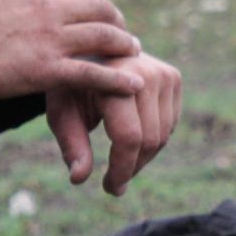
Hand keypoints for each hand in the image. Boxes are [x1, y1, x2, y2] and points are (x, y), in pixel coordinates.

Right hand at [0, 0, 143, 100]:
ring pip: (105, 37)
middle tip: (129, 39)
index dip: (99, 10)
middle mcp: (48, 7)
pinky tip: (135, 85)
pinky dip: (120, 79)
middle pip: (102, 11)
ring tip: (135, 56)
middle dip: (120, 25)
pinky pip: (94, 72)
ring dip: (126, 47)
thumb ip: (28, 0)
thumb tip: (49, 7)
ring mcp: (50, 38)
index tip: (106, 22)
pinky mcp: (47, 68)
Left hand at [45, 52, 182, 194]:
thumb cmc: (70, 84)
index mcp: (113, 80)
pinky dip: (153, 140)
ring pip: (163, 135)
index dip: (122, 169)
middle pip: (150, 140)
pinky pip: (170, 124)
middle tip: (115, 183)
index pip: (129, 137)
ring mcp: (164, 74)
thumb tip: (79, 179)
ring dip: (143, 157)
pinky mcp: (174, 78)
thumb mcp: (61, 111)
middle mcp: (145, 74)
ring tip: (121, 164)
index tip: (111, 188)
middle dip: (132, 167)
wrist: (91, 47)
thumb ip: (71, 144)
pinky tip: (133, 143)